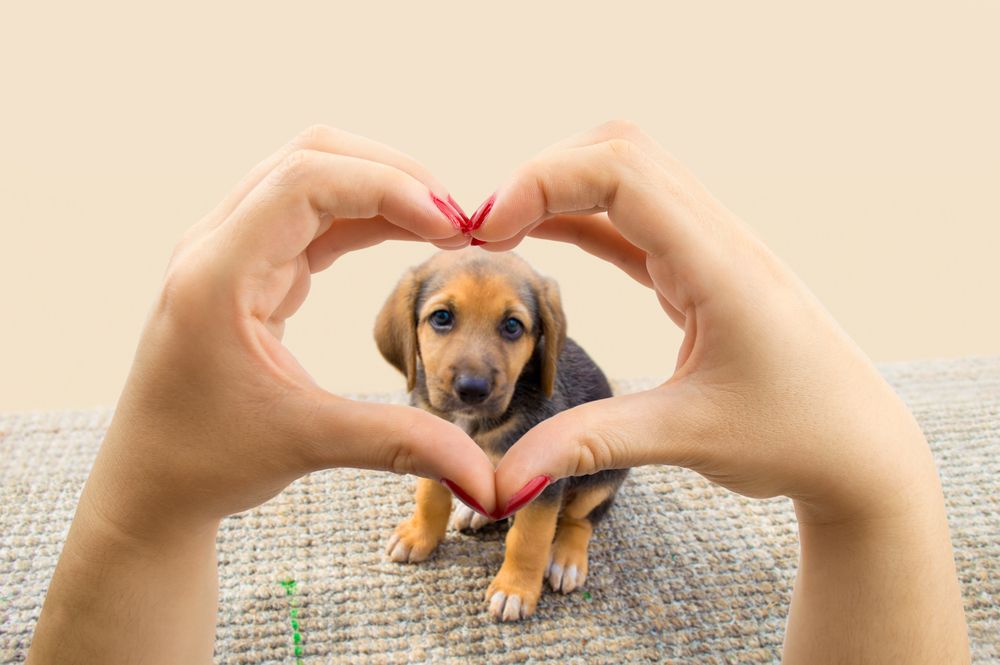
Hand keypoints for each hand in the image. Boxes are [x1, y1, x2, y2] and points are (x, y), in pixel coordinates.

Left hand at [86, 126, 496, 534]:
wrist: (151, 483)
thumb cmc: (207, 461)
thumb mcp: (307, 444)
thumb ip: (401, 443)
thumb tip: (485, 476)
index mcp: (217, 274)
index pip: (306, 182)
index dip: (387, 189)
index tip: (451, 227)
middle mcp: (217, 247)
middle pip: (310, 158)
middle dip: (391, 176)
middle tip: (457, 220)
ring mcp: (229, 251)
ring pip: (312, 178)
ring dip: (380, 191)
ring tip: (443, 227)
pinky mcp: (247, 268)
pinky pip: (311, 216)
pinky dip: (364, 217)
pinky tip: (406, 236)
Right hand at [470, 121, 968, 663]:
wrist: (858, 448)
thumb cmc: (795, 438)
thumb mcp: (687, 438)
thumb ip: (590, 445)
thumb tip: (500, 480)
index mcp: (719, 265)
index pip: (623, 172)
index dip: (543, 180)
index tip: (488, 229)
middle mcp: (718, 240)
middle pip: (620, 152)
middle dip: (543, 174)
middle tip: (485, 228)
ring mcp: (711, 250)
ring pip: (627, 177)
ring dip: (560, 190)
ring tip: (500, 230)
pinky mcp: (701, 272)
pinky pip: (633, 222)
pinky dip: (581, 219)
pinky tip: (542, 235)